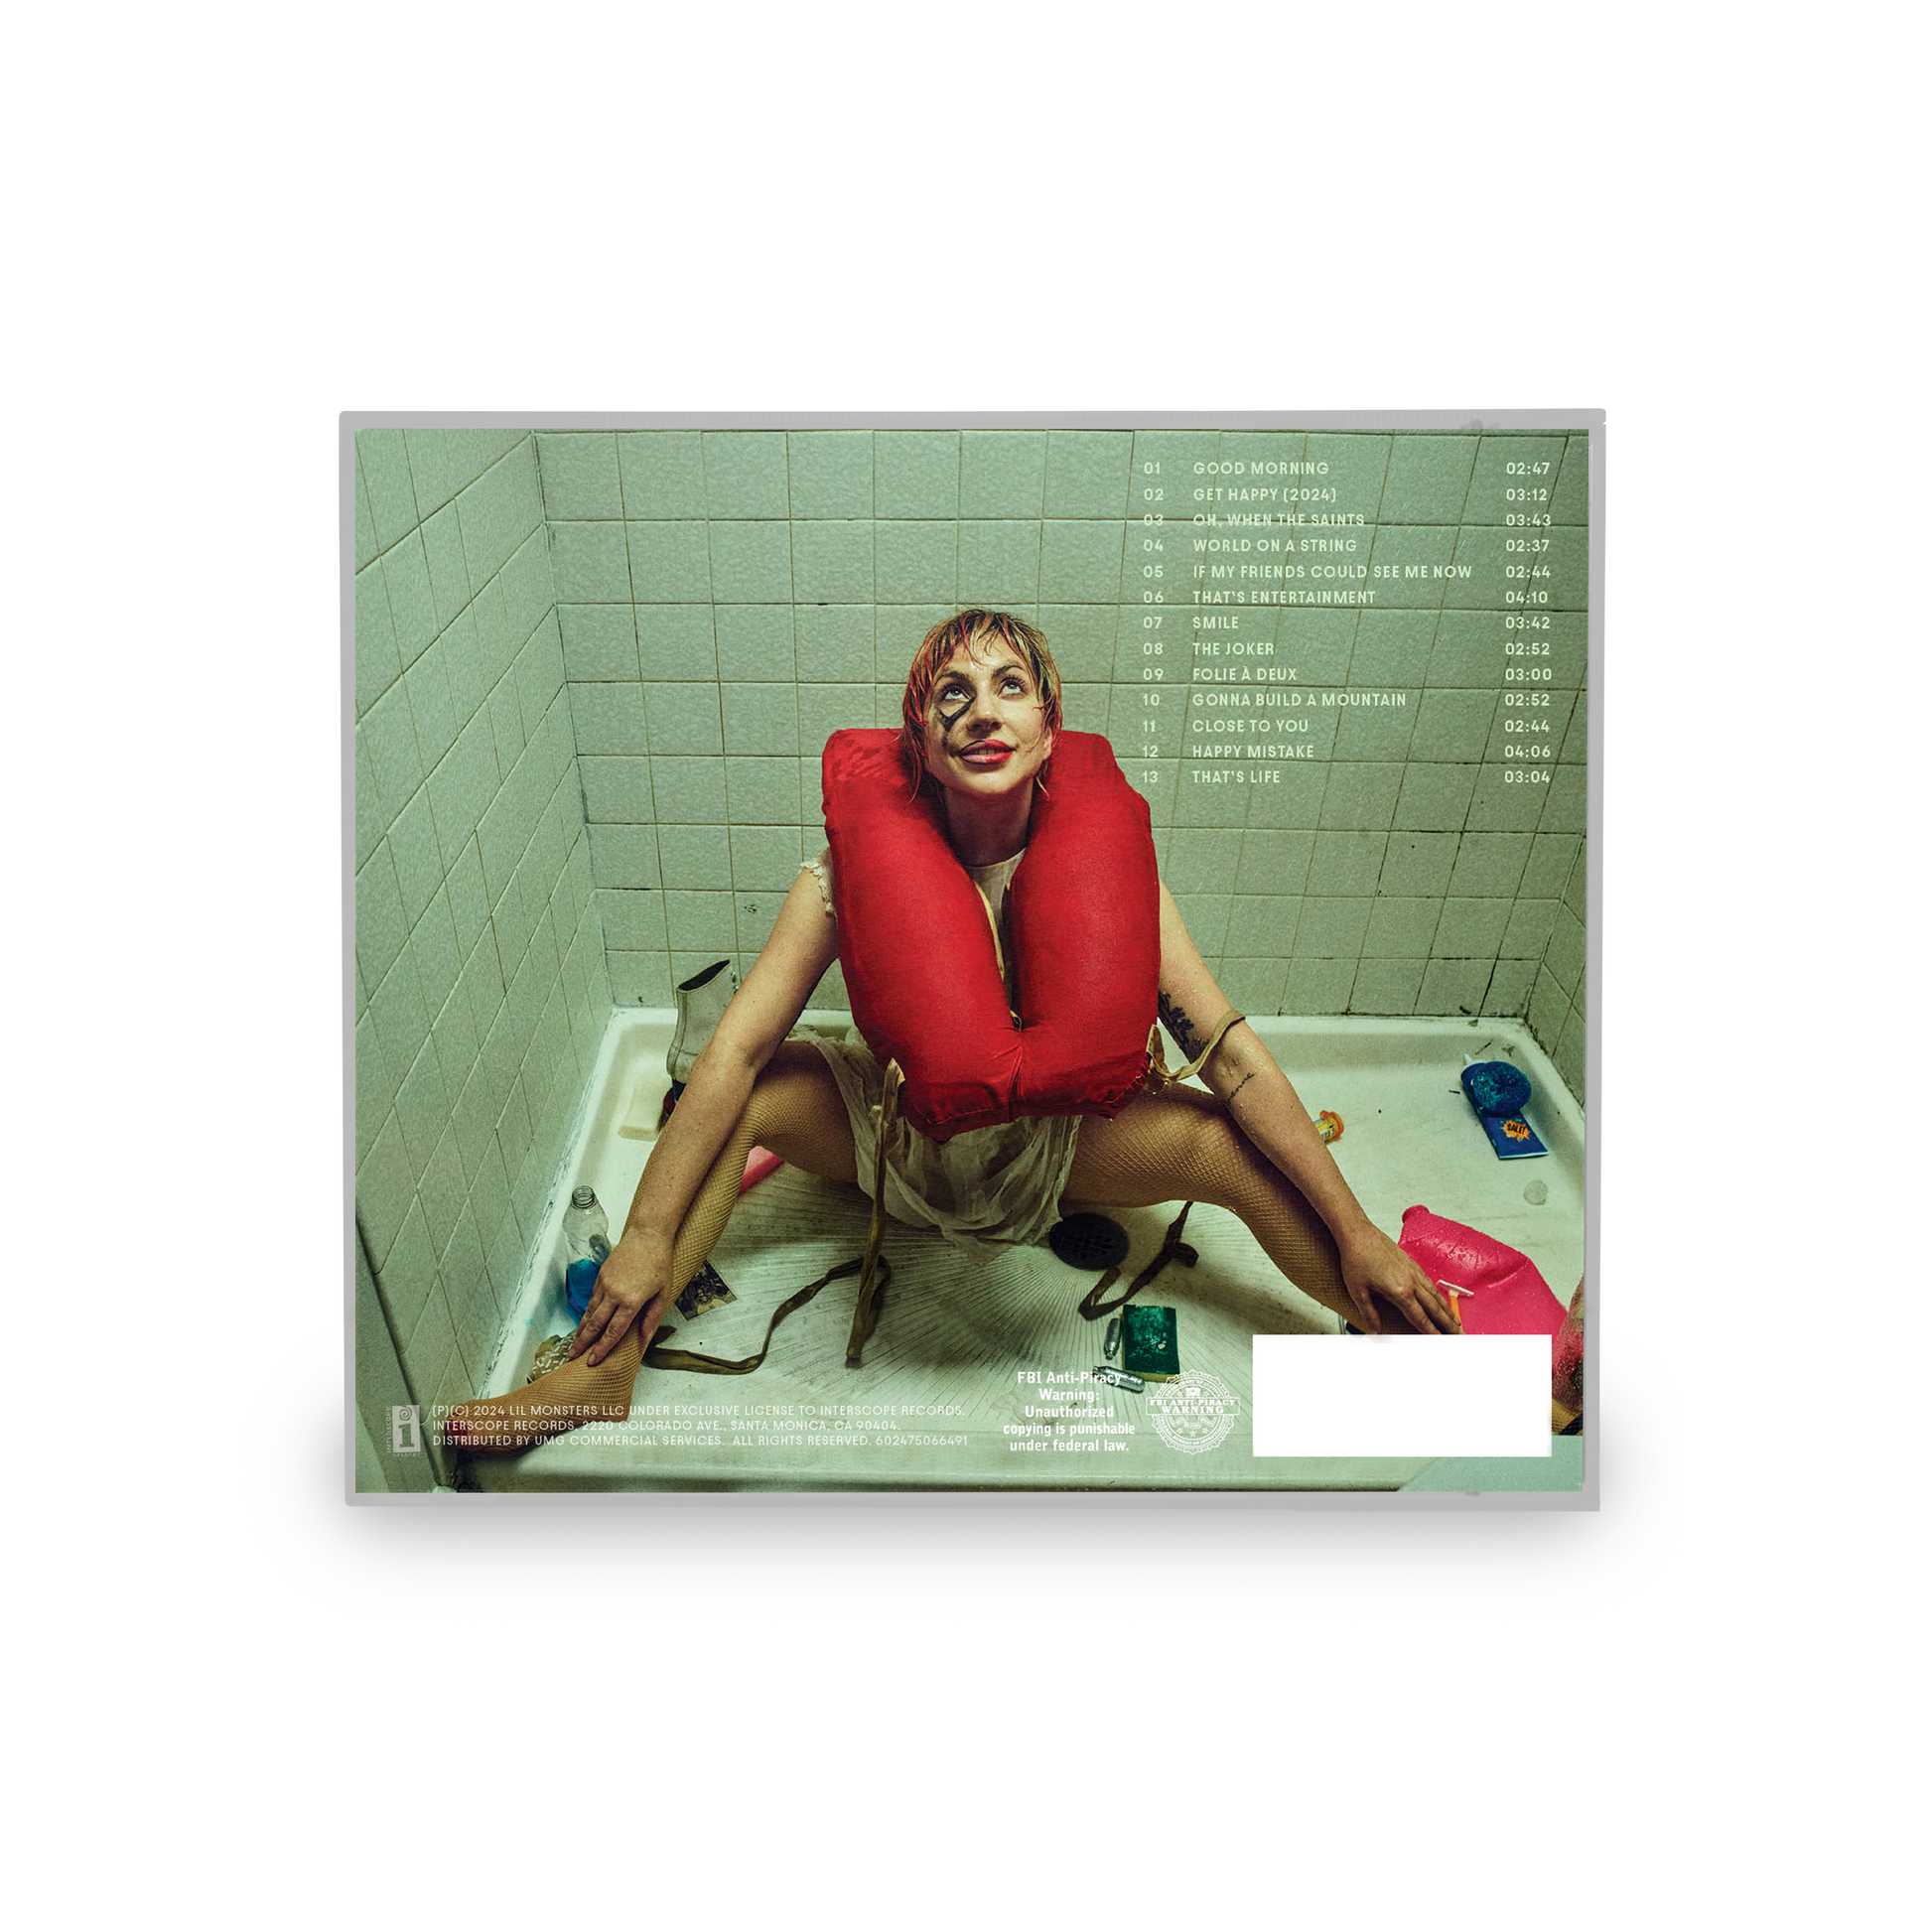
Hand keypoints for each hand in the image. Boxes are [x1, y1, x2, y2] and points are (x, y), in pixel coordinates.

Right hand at [568, 1233, 675, 1367]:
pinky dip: (587, 1313)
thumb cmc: (660, 1263)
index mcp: (631, 1301)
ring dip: (581, 1329)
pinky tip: (585, 1322)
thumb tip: (643, 1339)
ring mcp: (605, 1284)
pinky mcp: (601, 1276)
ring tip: (574, 1343)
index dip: (601, 1348)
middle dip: (583, 1343)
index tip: (591, 1361)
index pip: (613, 1332)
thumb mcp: (664, 1292)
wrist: (648, 1235)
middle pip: (595, 1325)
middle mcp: (614, 1294)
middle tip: (572, 1357)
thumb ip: (652, 1317)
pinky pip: (592, 1299)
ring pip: (590, 1312)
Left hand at [1338, 1224, 1458, 1335]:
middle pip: (1435, 1308)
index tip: (1440, 1341)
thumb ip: (1369, 1314)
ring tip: (1456, 1323)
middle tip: (1460, 1336)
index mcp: (1400, 1291)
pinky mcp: (1411, 1263)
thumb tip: (1374, 1332)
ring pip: (1436, 1295)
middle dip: (1448, 1325)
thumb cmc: (1356, 1258)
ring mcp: (1413, 1271)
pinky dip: (1439, 1295)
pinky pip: (1430, 1283)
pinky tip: (1440, 1300)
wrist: (1358, 1233)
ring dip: (1448, 1311)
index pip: (1420, 1318)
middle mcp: (1411, 1281)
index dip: (1432, 1332)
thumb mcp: (1358, 1291)